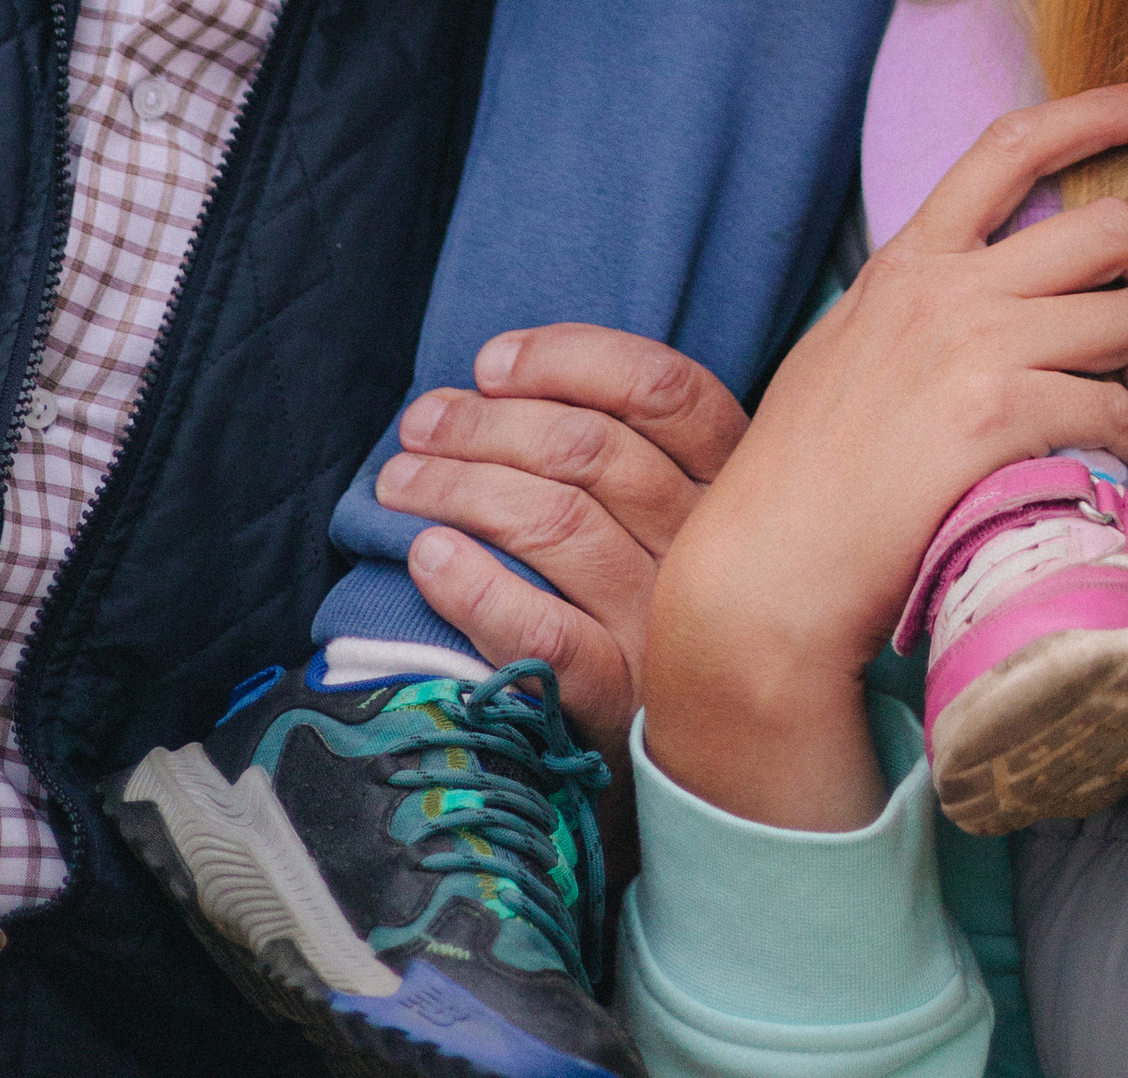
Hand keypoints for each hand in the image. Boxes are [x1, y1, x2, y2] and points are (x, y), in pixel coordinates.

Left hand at [376, 326, 746, 780]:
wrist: (686, 768)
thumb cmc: (649, 608)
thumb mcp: (668, 518)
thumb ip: (621, 449)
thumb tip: (494, 379)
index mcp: (728, 481)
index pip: (663, 388)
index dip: (569, 359)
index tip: (491, 362)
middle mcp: (707, 546)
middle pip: (592, 449)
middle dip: (488, 422)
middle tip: (420, 423)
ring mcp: (665, 626)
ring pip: (558, 523)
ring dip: (461, 487)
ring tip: (399, 483)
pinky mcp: (620, 702)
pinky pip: (544, 633)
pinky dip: (476, 587)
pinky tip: (428, 558)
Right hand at [644, 82, 1127, 834]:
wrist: (766, 576)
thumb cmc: (801, 480)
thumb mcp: (843, 348)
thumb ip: (911, 304)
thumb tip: (980, 289)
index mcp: (908, 262)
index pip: (1011, 146)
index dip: (1096, 110)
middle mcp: (946, 287)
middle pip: (1109, 229)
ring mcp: (974, 346)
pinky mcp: (1000, 416)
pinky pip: (1118, 410)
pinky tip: (1120, 473)